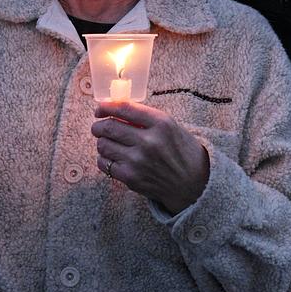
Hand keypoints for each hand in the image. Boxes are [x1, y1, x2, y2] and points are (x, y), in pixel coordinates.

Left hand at [91, 101, 209, 214]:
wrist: (192, 184)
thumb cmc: (181, 152)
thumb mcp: (171, 127)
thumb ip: (146, 118)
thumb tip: (116, 110)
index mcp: (161, 123)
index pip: (125, 109)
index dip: (107, 107)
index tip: (100, 109)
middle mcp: (149, 141)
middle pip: (109, 127)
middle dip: (98, 126)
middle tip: (98, 127)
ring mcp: (138, 161)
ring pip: (103, 145)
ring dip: (102, 142)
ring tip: (108, 143)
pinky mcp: (131, 178)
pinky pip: (104, 164)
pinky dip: (104, 158)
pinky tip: (112, 157)